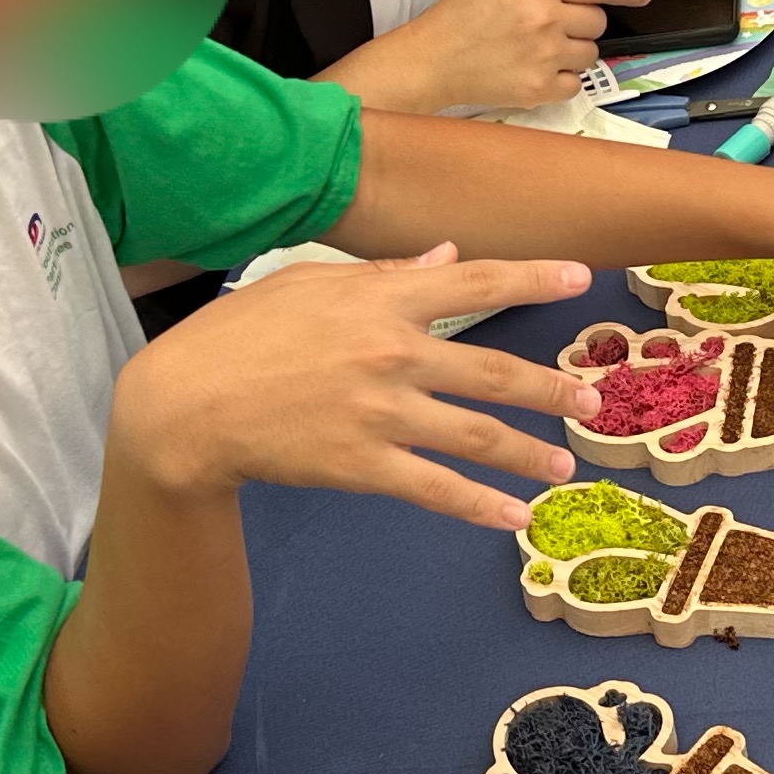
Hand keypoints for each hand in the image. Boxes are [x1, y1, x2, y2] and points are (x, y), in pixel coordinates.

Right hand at [120, 244, 589, 530]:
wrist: (183, 405)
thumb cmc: (238, 335)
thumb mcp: (307, 282)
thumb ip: (384, 271)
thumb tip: (443, 256)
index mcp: (379, 298)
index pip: (472, 282)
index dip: (531, 278)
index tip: (580, 279)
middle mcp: (391, 351)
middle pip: (490, 368)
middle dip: (548, 387)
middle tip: (591, 401)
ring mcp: (380, 411)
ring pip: (475, 434)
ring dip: (528, 452)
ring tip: (565, 467)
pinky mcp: (363, 464)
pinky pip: (436, 489)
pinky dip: (480, 505)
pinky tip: (514, 517)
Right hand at [358, 0, 650, 113]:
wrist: (431, 61)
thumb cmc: (459, 19)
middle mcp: (547, 18)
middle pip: (598, 22)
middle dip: (583, 25)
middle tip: (553, 29)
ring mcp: (546, 55)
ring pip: (590, 54)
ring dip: (573, 53)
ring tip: (539, 52)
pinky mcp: (540, 89)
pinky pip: (575, 84)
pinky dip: (562, 80)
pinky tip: (535, 73)